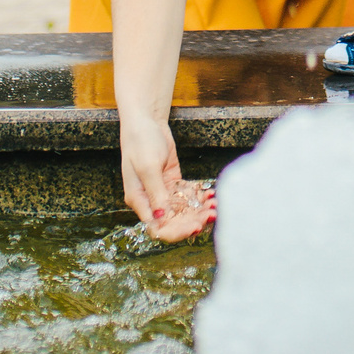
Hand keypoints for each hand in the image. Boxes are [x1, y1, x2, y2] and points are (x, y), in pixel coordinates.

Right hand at [121, 110, 215, 241]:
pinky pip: (187, 196)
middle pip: (173, 221)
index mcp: (139, 200)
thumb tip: (162, 218)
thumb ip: (156, 193)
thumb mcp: (148, 167)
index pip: (157, 227)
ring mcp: (162, 192)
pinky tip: (210, 195)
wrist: (146, 121)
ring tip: (214, 204)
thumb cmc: (141, 142)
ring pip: (183, 210)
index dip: (176, 232)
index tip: (195, 228)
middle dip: (193, 221)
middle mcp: (150, 200)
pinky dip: (199, 197)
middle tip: (211, 214)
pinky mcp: (173, 183)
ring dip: (199, 210)